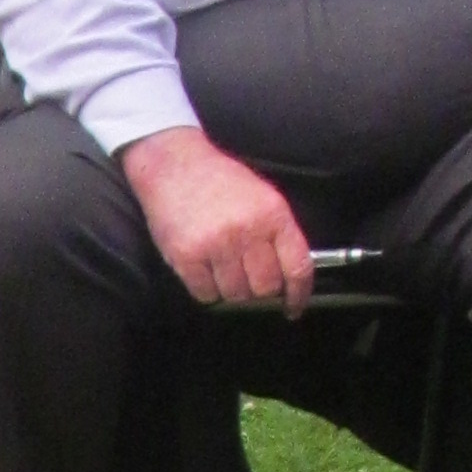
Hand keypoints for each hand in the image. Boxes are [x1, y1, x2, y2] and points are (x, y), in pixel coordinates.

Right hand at [120, 127, 314, 311]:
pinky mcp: (187, 257)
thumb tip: (287, 276)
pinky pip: (205, 294)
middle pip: (264, 288)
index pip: (297, 266)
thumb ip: (277, 233)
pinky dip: (206, 288)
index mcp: (273, 214)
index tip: (293, 306)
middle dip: (258, 288)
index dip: (298, 293)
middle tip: (247, 276)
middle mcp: (247, 231)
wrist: (174, 165)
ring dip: (230, 288)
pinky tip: (202, 267)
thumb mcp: (261, 197)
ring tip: (221, 266)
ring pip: (235, 295)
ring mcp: (216, 245)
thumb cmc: (219, 181)